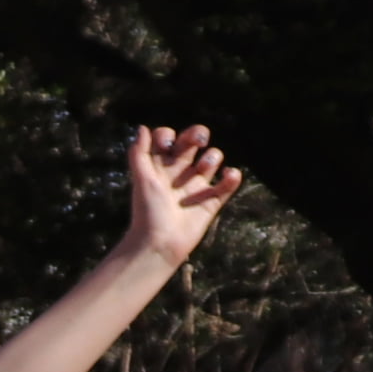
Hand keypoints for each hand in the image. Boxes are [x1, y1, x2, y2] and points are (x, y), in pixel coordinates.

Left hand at [117, 123, 243, 264]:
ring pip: (212, 159)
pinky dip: (233, 176)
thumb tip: (142, 128)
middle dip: (198, 135)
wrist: (159, 244)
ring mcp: (196, 186)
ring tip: (204, 168)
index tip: (167, 145)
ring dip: (212, 157)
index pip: (168, 139)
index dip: (169, 136)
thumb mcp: (141, 179)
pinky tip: (229, 176)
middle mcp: (178, 173)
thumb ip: (139, 153)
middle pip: (193, 143)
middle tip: (199, 140)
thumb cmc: (147, 212)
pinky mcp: (211, 201)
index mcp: (159, 166)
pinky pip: (227, 184)